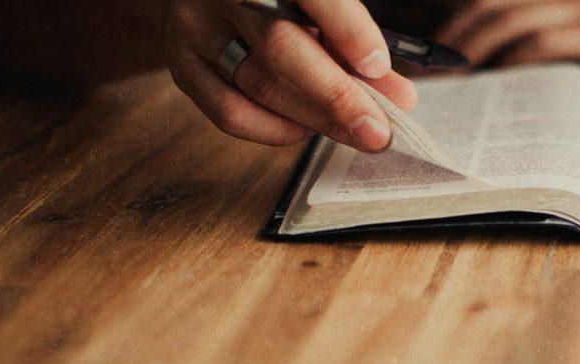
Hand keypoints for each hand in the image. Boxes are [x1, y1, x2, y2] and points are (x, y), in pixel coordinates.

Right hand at [164, 0, 417, 151]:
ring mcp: (195, 26)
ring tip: (359, 133)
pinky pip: (230, 112)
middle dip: (338, 98)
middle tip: (379, 131)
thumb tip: (398, 98)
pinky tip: (306, 130)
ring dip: (318, 120)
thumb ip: (354, 36)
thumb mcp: (318, 1)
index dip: (348, 30)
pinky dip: (275, 130)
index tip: (378, 66)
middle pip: (282, 49)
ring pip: (260, 86)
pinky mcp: (181, 63)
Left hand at [436, 0, 579, 67]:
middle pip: (498, 2)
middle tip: (434, 67)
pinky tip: (496, 80)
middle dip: (458, 34)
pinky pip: (544, 44)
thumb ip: (579, 18)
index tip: (443, 40)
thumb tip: (530, 53)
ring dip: (474, 50)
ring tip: (453, 80)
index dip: (470, 14)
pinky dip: (512, 60)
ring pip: (511, 19)